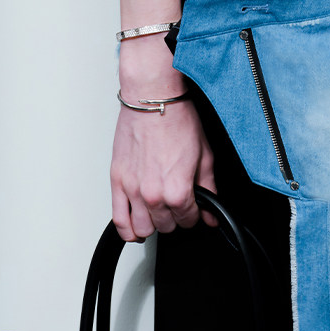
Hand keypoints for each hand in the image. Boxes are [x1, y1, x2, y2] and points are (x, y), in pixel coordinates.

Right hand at [110, 66, 217, 240]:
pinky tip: (136, 227)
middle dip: (176, 217)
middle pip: (166, 226)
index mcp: (177, 190)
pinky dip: (128, 230)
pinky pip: (119, 221)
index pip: (189, 220)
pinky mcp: (117, 182)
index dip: (196, 214)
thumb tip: (212, 213)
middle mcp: (153, 194)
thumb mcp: (204, 156)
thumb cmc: (177, 120)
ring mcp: (132, 190)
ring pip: (143, 229)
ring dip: (154, 223)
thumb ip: (209, 189)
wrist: (153, 100)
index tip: (195, 207)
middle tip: (179, 202)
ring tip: (160, 211)